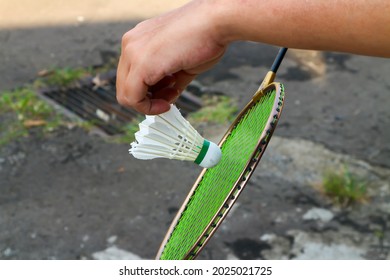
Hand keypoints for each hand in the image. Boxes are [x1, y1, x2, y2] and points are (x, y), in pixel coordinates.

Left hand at [116, 0, 225, 114]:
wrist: (216, 22)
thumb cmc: (205, 36)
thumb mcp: (182, 62)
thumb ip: (170, 79)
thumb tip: (167, 97)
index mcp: (140, 40)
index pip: (131, 75)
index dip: (149, 91)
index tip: (170, 91)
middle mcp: (131, 44)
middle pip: (126, 86)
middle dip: (148, 99)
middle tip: (170, 95)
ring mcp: (132, 52)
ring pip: (126, 95)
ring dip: (150, 104)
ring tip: (173, 93)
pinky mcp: (140, 64)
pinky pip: (132, 98)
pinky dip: (149, 108)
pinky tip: (167, 103)